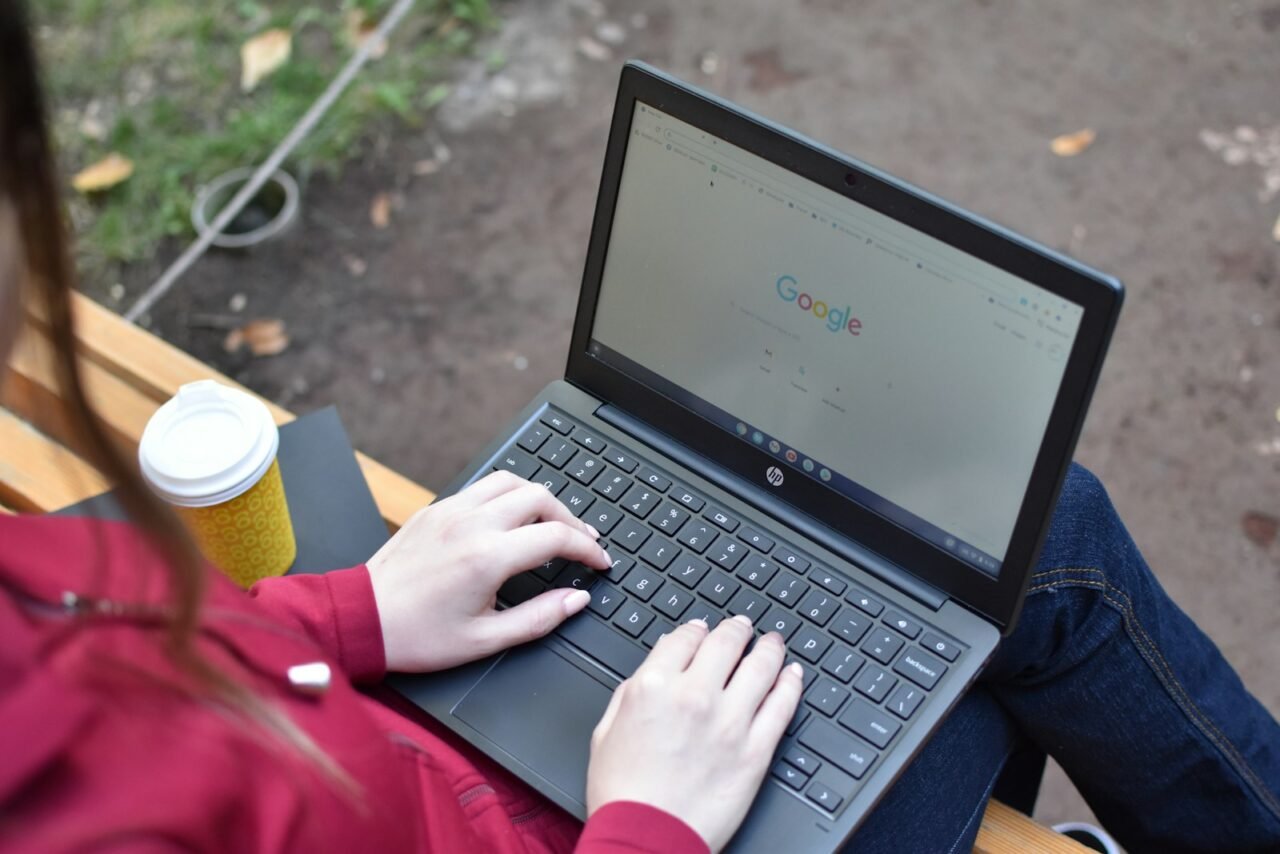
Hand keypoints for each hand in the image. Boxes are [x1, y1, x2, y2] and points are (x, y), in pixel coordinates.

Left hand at [366, 471, 610, 672]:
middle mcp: (472, 524)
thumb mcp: (485, 640)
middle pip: (541, 497)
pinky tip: (513, 519)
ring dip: (540, 498)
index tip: (599, 562)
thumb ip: (539, 618)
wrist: (360, 619)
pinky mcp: (435, 508)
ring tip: (553, 523)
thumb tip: (576, 599)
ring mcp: (451, 510)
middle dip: (571, 519)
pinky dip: (508, 495)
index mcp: (488, 557)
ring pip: (512, 481)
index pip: (557, 537)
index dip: (588, 549)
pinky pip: (483, 486)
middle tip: (583, 543)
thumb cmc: (417, 635)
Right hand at [586, 616, 804, 851]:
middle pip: (726, 642)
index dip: (697, 629)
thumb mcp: (607, 730)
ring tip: (772, 642)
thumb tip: (655, 664)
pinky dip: (791, 683)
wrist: (647, 838)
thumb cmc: (623, 793)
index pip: (685, 637)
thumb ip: (632, 690)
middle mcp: (694, 696)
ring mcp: (730, 722)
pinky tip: (793, 674)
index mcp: (653, 687)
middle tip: (743, 626)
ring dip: (768, 648)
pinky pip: (783, 705)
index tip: (704, 629)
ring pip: (761, 666)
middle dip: (736, 629)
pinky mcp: (756, 750)